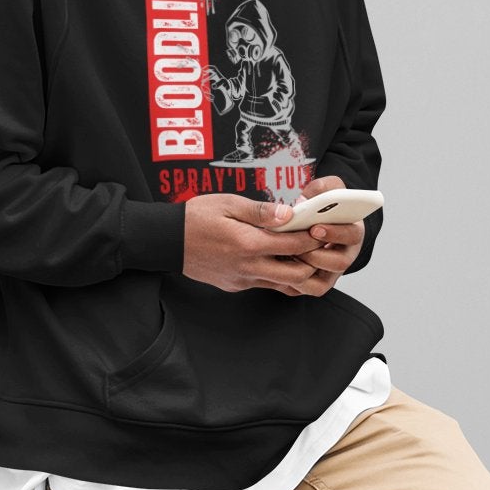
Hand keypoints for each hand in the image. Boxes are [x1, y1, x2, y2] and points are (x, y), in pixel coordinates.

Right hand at [182, 193, 327, 295]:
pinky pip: (266, 284)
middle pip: (298, 275)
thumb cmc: (196, 217)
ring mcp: (242, 280)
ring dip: (298, 271)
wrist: (166, 242)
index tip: (322, 228)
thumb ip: (260, 211)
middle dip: (313, 261)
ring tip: (302, 252)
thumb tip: (289, 213)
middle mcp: (248, 267)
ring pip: (284, 285)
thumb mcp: (227, 203)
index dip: (314, 237)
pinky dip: (279, 274)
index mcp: (248, 244)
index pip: (294, 245)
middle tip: (317, 244)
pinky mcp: (236, 285)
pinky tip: (277, 257)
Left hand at [289, 175, 366, 294]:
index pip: (353, 235)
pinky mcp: (318, 284)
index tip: (315, 228)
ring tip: (286, 255)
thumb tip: (305, 199)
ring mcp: (332, 272)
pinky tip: (280, 266)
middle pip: (340, 263)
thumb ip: (321, 187)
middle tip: (295, 246)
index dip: (335, 233)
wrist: (313, 222)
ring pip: (322, 282)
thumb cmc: (323, 204)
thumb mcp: (327, 189)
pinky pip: (307, 289)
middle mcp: (346, 254)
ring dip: (303, 269)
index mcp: (352, 231)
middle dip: (317, 254)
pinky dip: (293, 282)